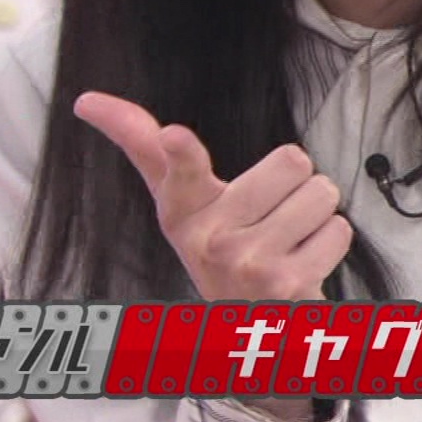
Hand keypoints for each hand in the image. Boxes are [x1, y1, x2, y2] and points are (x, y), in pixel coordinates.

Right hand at [74, 93, 352, 302]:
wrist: (244, 322)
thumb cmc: (213, 242)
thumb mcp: (175, 198)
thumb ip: (141, 143)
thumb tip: (84, 99)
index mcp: (179, 209)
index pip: (179, 169)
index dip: (180, 150)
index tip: (175, 136)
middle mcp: (209, 240)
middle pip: (292, 161)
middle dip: (294, 184)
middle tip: (270, 217)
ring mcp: (247, 265)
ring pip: (321, 192)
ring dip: (315, 213)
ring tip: (286, 241)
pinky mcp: (287, 285)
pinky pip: (338, 228)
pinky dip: (329, 242)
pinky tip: (301, 263)